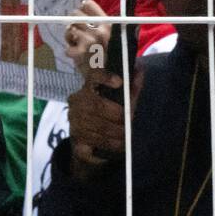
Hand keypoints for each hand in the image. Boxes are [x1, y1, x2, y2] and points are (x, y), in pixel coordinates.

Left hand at [65, 0, 110, 76]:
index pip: (88, 4)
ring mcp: (90, 41)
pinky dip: (70, 51)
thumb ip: (99, 23)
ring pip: (69, 29)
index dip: (82, 9)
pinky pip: (67, 47)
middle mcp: (100, 31)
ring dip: (70, 37)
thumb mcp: (110, 36)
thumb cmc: (110, 56)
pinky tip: (79, 56)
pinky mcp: (81, 53)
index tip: (83, 17)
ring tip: (79, 45)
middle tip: (78, 34)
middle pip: (74, 15)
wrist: (114, 79)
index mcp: (108, 24)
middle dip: (74, 23)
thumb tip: (83, 4)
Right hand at [65, 66, 143, 181]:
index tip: (119, 81)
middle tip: (131, 120)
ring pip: (99, 126)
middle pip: (97, 105)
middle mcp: (76, 103)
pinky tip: (121, 145)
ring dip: (118, 132)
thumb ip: (131, 89)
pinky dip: (112, 144)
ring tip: (128, 135)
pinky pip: (97, 141)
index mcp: (86, 89)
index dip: (105, 77)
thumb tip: (140, 69)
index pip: (93, 77)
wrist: (88, 146)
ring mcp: (74, 122)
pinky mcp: (77, 140)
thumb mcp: (120, 102)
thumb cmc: (107, 118)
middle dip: (118, 114)